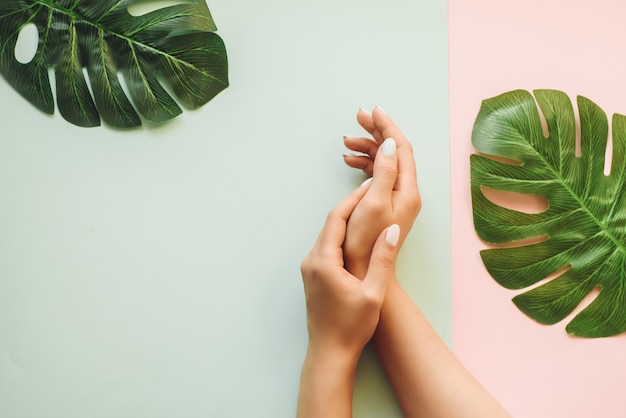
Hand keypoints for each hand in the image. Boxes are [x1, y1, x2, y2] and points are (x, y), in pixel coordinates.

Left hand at [300, 184, 400, 356]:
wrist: (329, 353)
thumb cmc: (351, 327)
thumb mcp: (373, 293)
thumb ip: (382, 259)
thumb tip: (391, 229)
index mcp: (323, 261)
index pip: (337, 219)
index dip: (354, 200)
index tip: (370, 186)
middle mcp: (311, 261)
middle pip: (331, 223)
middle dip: (351, 206)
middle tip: (371, 190)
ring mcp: (310, 269)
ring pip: (328, 234)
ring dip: (346, 220)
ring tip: (368, 207)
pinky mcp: (313, 276)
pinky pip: (326, 246)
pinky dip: (341, 235)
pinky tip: (357, 234)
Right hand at [342, 107, 421, 277]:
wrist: (364, 270)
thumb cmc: (365, 241)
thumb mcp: (373, 203)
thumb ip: (384, 171)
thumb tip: (389, 143)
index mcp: (407, 190)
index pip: (401, 148)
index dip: (388, 127)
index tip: (373, 111)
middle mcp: (405, 191)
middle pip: (393, 152)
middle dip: (376, 133)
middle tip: (357, 118)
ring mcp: (395, 198)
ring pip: (383, 162)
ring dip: (367, 148)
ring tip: (346, 141)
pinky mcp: (383, 204)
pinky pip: (377, 175)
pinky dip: (363, 165)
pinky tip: (349, 162)